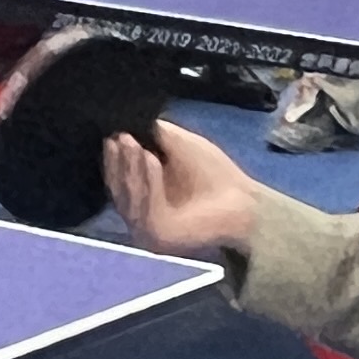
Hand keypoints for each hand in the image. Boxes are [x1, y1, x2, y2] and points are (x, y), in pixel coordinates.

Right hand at [102, 120, 258, 259]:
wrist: (245, 201)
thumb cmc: (214, 174)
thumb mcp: (178, 144)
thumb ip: (152, 134)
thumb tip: (123, 120)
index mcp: (141, 197)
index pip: (118, 178)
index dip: (114, 157)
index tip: (113, 134)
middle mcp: (140, 216)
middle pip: (118, 189)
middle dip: (118, 162)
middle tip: (119, 137)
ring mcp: (148, 230)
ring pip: (128, 199)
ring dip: (130, 168)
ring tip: (133, 143)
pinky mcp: (160, 237)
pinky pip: (146, 209)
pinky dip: (148, 182)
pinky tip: (151, 159)